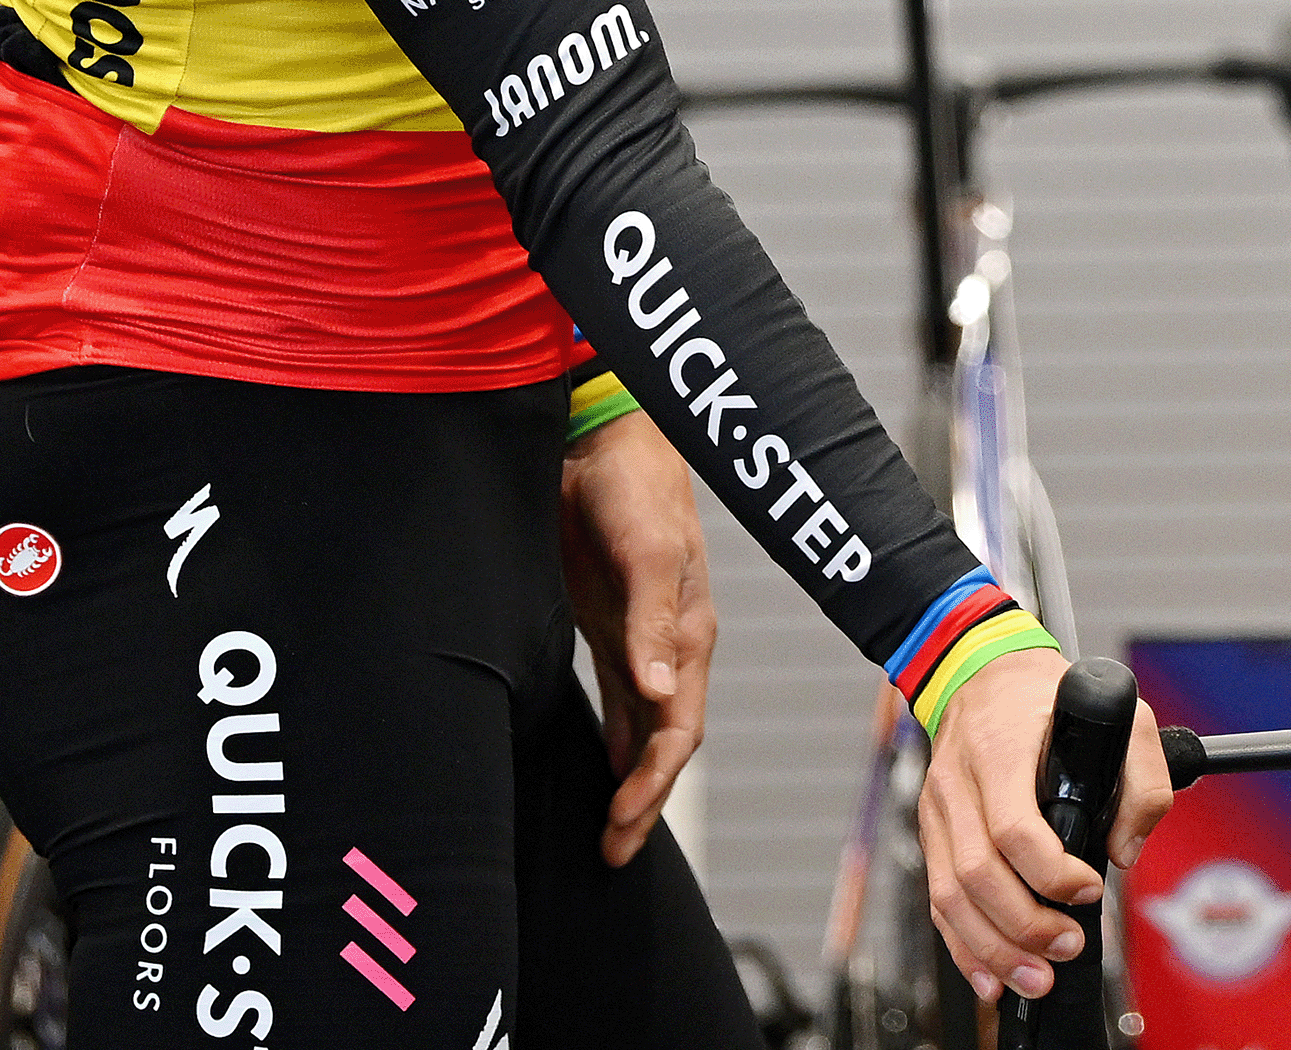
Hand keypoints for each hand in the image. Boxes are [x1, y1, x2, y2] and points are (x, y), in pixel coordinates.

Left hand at [557, 410, 713, 865]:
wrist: (603, 436)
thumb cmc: (635, 485)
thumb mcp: (648, 550)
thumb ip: (653, 620)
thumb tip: (659, 692)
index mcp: (690, 632)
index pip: (678, 729)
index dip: (653, 783)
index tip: (621, 824)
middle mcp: (670, 645)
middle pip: (665, 742)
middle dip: (644, 801)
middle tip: (612, 853)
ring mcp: (641, 637)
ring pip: (644, 729)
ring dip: (631, 780)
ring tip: (609, 833)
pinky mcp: (610, 623)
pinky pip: (621, 700)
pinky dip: (616, 740)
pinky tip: (601, 765)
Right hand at [920, 642, 1179, 1000]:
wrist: (985, 672)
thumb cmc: (1051, 695)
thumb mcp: (1122, 713)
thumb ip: (1143, 779)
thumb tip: (1125, 851)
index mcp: (1000, 747)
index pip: (1014, 826)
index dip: (1051, 872)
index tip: (1088, 890)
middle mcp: (959, 782)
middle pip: (978, 873)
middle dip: (1025, 925)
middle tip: (1068, 947)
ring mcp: (939, 810)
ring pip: (951, 896)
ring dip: (994, 948)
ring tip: (1036, 977)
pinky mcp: (934, 834)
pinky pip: (939, 899)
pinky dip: (963, 945)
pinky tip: (991, 974)